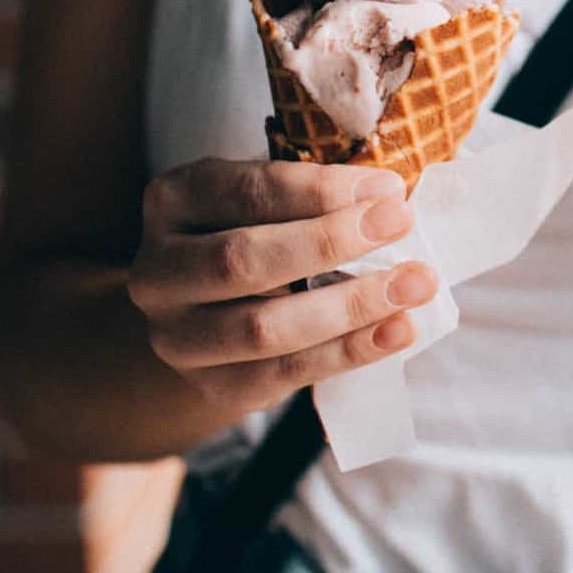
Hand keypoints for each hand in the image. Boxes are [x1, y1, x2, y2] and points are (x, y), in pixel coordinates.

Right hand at [129, 157, 437, 417]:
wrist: (208, 313)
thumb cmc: (256, 234)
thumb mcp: (268, 200)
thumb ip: (315, 197)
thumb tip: (391, 197)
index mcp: (171, 201)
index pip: (246, 191)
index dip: (320, 190)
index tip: (389, 187)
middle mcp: (157, 270)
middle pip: (241, 260)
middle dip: (329, 242)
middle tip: (402, 225)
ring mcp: (175, 336)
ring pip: (261, 328)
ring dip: (350, 305)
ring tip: (415, 284)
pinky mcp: (210, 384)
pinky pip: (283, 375)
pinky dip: (348, 353)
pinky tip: (398, 331)